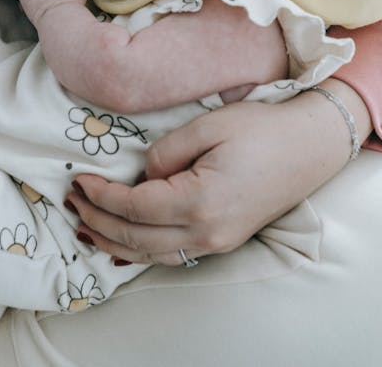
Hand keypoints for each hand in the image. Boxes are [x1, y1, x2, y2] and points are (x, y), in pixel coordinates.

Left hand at [65, 82, 371, 265]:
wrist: (310, 146)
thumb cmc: (262, 129)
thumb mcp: (209, 126)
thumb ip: (166, 151)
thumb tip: (143, 175)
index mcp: (201, 200)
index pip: (134, 207)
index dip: (101, 196)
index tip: (79, 181)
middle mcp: (207, 231)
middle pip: (136, 237)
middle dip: (98, 221)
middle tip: (71, 201)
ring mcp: (217, 241)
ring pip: (151, 254)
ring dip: (114, 242)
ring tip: (86, 225)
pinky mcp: (224, 239)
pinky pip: (171, 254)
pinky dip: (141, 250)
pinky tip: (125, 242)